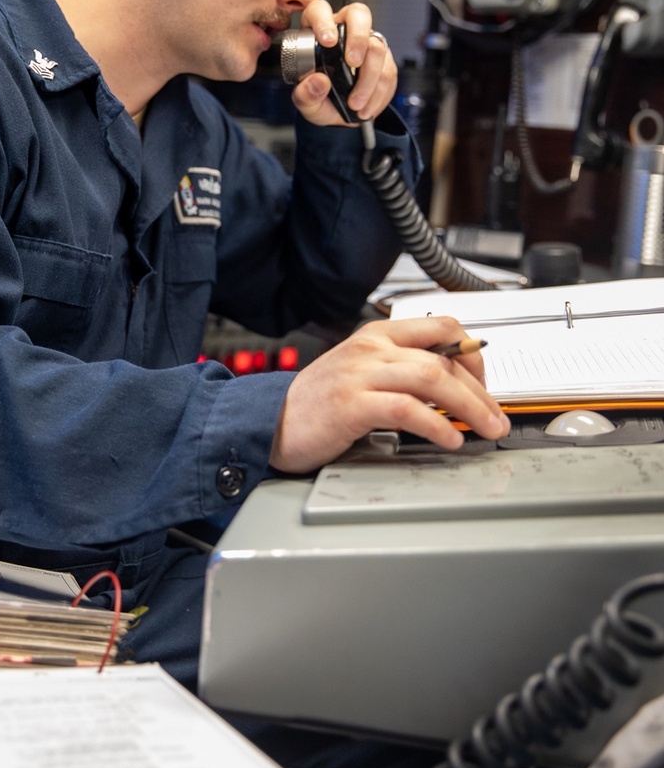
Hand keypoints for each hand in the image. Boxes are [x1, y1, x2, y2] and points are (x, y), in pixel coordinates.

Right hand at [269, 315, 510, 471]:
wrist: (271, 422)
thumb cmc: (318, 405)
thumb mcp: (363, 375)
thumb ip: (401, 372)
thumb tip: (453, 388)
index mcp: (376, 336)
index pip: (442, 328)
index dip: (474, 355)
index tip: (486, 383)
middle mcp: (371, 349)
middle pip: (445, 359)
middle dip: (482, 392)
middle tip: (497, 417)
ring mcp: (360, 375)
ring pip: (433, 379)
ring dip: (470, 407)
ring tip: (486, 429)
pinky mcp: (352, 404)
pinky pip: (407, 409)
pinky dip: (437, 426)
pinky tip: (449, 440)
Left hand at [292, 0, 396, 127]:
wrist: (338, 113)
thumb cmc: (318, 98)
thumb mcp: (304, 102)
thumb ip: (305, 94)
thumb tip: (318, 82)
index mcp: (317, 32)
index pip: (320, 11)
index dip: (324, 22)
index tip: (328, 42)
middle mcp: (344, 32)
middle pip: (358, 14)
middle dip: (358, 38)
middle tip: (353, 62)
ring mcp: (367, 43)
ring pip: (377, 47)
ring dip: (368, 79)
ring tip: (355, 103)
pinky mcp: (384, 60)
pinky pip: (388, 71)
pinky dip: (379, 93)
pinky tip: (366, 107)